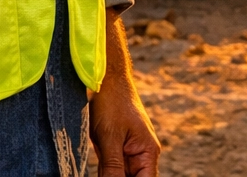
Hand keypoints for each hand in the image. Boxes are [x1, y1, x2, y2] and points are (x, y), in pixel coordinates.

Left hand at [89, 59, 159, 175]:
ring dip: (108, 174)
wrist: (106, 79)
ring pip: (119, 176)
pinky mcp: (115, 149)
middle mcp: (141, 155)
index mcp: (148, 152)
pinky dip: (103, 173)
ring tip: (103, 158)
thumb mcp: (111, 137)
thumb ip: (113, 167)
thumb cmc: (112, 102)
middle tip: (105, 170)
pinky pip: (110, 169)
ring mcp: (127, 152)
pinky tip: (99, 166)